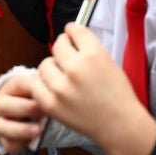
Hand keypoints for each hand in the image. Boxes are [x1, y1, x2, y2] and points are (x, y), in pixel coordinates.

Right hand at [0, 73, 44, 153]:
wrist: (21, 113)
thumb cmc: (33, 98)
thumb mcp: (39, 88)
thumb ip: (45, 86)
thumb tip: (58, 87)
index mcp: (11, 88)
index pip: (19, 84)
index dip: (34, 88)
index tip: (49, 93)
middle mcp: (1, 104)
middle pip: (4, 105)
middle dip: (26, 108)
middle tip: (44, 111)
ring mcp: (0, 123)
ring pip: (1, 127)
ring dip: (21, 129)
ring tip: (39, 130)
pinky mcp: (4, 140)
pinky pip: (8, 144)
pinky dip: (20, 144)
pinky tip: (33, 141)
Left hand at [32, 23, 155, 154]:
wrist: (119, 125)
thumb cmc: (118, 96)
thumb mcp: (110, 63)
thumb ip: (90, 49)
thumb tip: (72, 40)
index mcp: (94, 54)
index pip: (74, 29)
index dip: (72, 32)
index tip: (72, 37)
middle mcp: (76, 68)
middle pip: (57, 45)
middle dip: (63, 49)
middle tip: (68, 59)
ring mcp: (61, 87)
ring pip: (44, 64)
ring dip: (52, 68)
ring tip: (62, 77)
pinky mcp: (51, 104)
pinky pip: (36, 85)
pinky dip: (43, 85)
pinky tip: (53, 89)